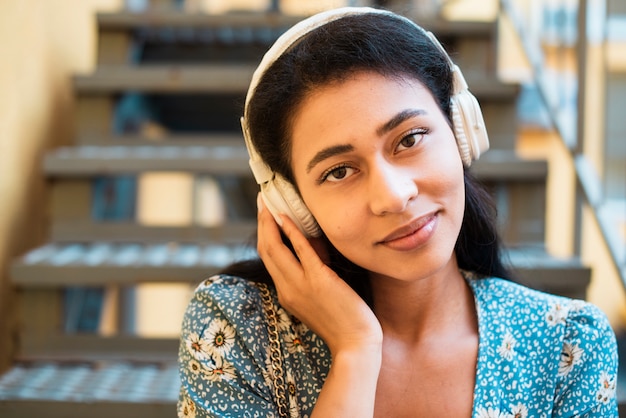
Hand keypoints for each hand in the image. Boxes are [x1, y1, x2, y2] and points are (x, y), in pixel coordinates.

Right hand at [256, 195, 382, 353]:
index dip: (264, 234)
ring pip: (275, 248)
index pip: (269, 259)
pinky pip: (300, 251)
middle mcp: (287, 289)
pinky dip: (291, 232)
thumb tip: (310, 240)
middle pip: (266, 250)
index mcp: (286, 294)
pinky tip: (287, 217)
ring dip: (269, 222)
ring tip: (269, 202)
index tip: (265, 215)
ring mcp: (301, 286)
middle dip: (262, 222)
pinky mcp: (319, 281)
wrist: (355, 344)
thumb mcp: (320, 294)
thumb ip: (312, 270)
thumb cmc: (344, 321)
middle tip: (263, 200)